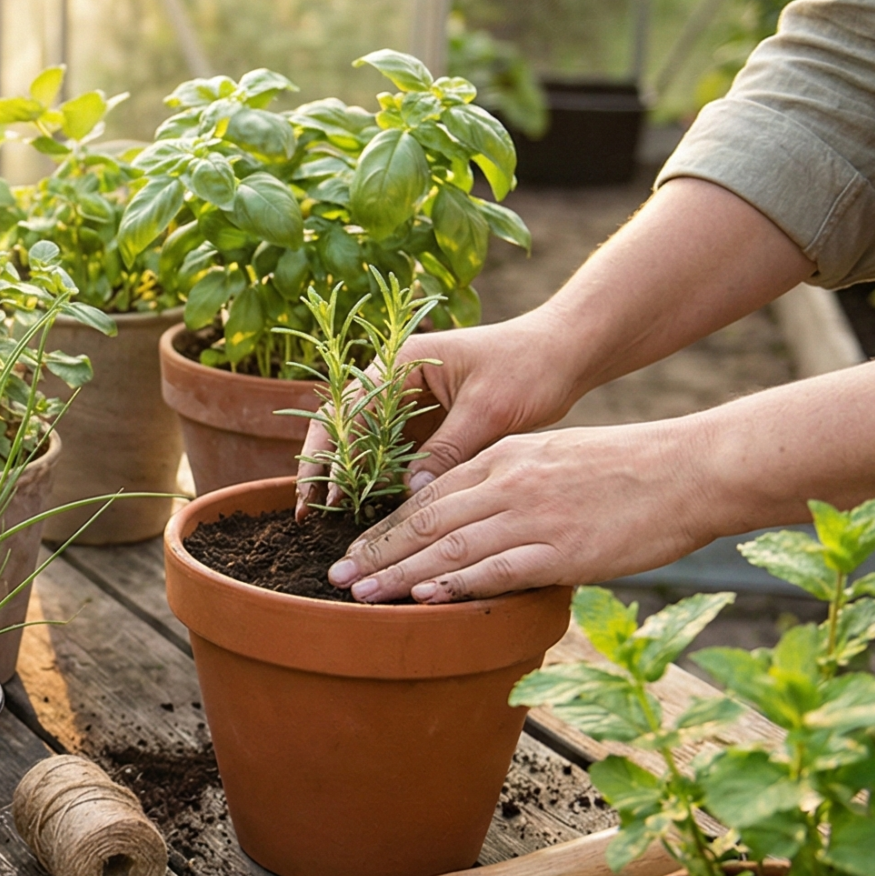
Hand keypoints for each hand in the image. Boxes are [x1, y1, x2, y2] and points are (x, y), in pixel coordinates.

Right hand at [295, 313, 588, 515]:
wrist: (565, 355)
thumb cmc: (529, 367)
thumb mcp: (489, 408)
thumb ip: (448, 448)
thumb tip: (410, 494)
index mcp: (401, 362)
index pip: (350, 408)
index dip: (335, 452)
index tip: (331, 493)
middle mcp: (395, 381)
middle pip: (343, 426)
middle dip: (324, 468)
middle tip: (309, 511)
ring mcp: (408, 404)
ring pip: (363, 444)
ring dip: (348, 479)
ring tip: (331, 520)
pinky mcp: (427, 424)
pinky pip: (392, 455)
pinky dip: (379, 481)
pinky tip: (371, 512)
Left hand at [329, 418, 724, 601]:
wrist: (691, 469)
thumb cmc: (629, 468)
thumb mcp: (554, 458)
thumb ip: (511, 484)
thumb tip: (477, 522)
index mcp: (505, 458)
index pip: (429, 494)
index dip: (386, 525)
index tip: (353, 549)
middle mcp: (509, 483)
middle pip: (426, 520)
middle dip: (376, 551)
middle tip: (335, 577)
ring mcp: (535, 516)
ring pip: (450, 545)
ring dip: (400, 573)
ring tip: (362, 595)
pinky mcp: (564, 548)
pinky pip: (499, 567)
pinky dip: (457, 583)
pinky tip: (425, 597)